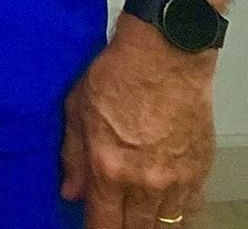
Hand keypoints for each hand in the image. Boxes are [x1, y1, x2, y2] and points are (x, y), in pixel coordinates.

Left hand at [62, 17, 215, 228]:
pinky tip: (163, 205)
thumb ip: (73, 156)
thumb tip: (70, 192)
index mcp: (110, 169)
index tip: (90, 228)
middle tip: (112, 220)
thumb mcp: (77, 110)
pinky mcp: (199, 171)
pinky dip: (176, 212)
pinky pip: (189, 208)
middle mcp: (145, 183)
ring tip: (135, 217)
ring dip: (148, 224)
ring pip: (165, 225)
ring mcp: (176, 180)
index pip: (103, 224)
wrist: (165, 57)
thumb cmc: (117, 76)